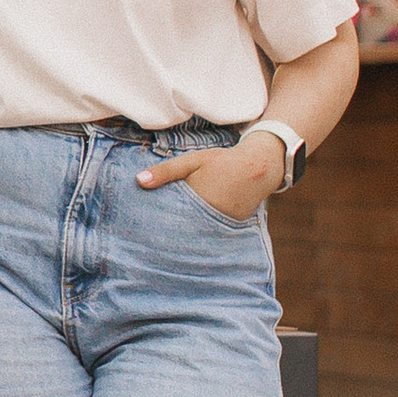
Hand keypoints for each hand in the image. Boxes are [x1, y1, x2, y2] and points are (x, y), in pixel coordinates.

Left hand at [138, 135, 279, 221]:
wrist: (259, 167)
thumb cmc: (221, 161)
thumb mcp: (192, 161)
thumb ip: (166, 171)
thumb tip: (138, 181)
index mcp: (197, 202)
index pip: (170, 217)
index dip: (156, 220)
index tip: (140, 225)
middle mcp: (210, 218)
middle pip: (181, 228)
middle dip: (168, 229)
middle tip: (149, 233)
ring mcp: (222, 225)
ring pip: (195, 231)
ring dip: (184, 230)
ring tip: (166, 235)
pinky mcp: (230, 228)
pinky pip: (209, 231)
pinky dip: (200, 228)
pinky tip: (189, 228)